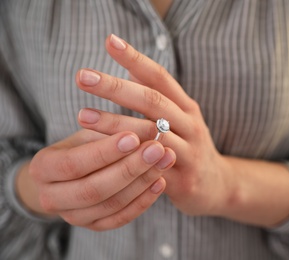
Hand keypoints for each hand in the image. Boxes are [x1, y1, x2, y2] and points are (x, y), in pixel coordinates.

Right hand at [21, 129, 175, 230]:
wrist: (72, 173)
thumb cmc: (83, 146)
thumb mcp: (91, 133)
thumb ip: (112, 131)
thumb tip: (147, 129)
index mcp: (43, 168)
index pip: (74, 163)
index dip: (106, 152)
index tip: (134, 137)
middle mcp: (51, 197)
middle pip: (93, 189)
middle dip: (129, 168)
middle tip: (157, 149)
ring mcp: (73, 216)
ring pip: (110, 205)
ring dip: (142, 182)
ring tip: (165, 161)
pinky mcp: (93, 226)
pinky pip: (120, 218)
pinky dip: (143, 201)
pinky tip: (160, 181)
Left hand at [76, 34, 230, 215]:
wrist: (217, 185)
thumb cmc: (189, 146)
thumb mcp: (180, 118)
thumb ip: (158, 98)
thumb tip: (129, 72)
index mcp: (186, 106)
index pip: (160, 77)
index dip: (136, 58)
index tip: (110, 41)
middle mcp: (190, 124)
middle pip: (153, 100)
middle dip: (116, 87)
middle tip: (83, 76)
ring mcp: (190, 151)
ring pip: (152, 133)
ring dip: (116, 123)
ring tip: (83, 115)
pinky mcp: (184, 179)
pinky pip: (153, 168)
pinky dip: (130, 159)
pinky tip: (103, 154)